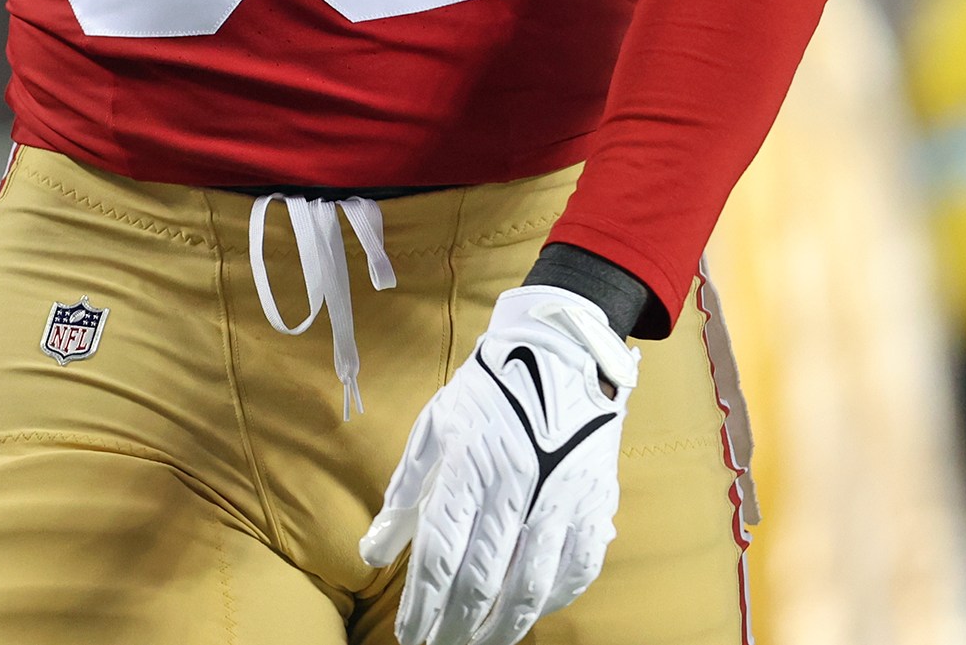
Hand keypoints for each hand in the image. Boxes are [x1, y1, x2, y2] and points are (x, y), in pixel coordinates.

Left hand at [360, 286, 639, 644]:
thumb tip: (372, 551)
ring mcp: (559, 499)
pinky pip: (576, 570)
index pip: (440, 554)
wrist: (559, 350)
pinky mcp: (594, 503)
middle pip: (481, 579)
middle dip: (455, 626)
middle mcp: (514, 487)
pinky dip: (552, 601)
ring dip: (501, 628)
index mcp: (468, 464)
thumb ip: (404, 492)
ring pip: (530, 586)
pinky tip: (529, 614)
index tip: (408, 637)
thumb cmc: (488, 390)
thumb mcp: (435, 427)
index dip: (422, 605)